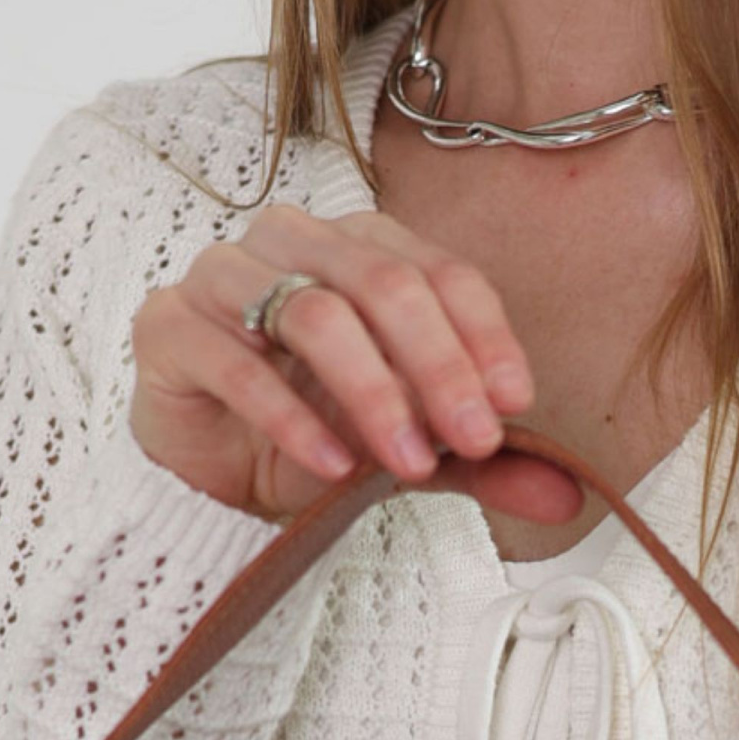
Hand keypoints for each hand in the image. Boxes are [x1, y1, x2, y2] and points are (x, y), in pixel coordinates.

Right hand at [126, 203, 587, 526]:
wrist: (211, 478)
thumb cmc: (312, 438)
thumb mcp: (413, 450)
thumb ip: (483, 464)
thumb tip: (569, 496)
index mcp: (360, 250)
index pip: (438, 271)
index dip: (483, 333)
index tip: (515, 404)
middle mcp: (295, 244)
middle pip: (382, 283)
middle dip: (438, 365)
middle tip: (474, 439)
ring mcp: (224, 278)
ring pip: (314, 311)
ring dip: (373, 391)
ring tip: (406, 460)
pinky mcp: (169, 328)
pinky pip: (236, 363)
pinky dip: (291, 418)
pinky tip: (331, 466)